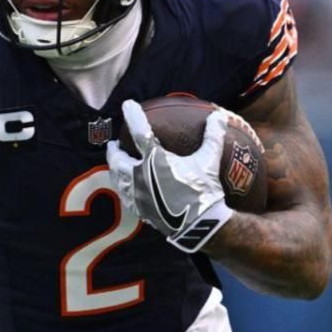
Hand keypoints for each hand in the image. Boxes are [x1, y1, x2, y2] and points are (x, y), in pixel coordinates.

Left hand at [106, 100, 236, 252]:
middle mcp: (140, 175)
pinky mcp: (140, 210)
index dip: (133, 115)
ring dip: (114, 169)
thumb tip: (218, 116)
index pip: (140, 132)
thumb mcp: (209, 161)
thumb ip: (212, 136)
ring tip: (116, 165)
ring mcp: (137, 194)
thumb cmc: (204, 191)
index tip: (127, 105)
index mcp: (155, 159)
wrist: (199, 226)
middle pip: (117, 158)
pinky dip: (123, 188)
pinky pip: (125, 197)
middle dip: (114, 150)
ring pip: (117, 178)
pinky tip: (126, 188)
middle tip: (114, 144)